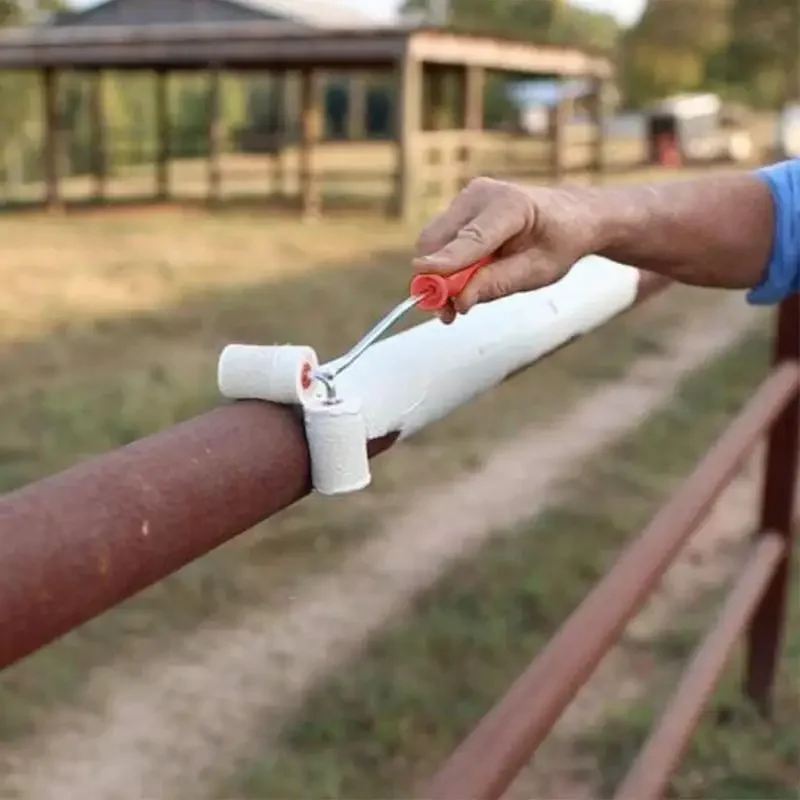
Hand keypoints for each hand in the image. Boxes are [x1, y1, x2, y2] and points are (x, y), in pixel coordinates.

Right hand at [412, 177, 601, 322]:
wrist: (571, 215)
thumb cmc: (559, 242)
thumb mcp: (537, 272)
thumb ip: (497, 284)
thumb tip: (459, 300)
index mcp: (510, 205)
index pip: (470, 239)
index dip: (445, 263)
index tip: (424, 283)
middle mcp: (482, 194)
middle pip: (436, 240)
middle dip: (434, 279)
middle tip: (448, 313)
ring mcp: (467, 198)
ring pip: (432, 242)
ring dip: (438, 274)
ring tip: (459, 300)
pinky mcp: (459, 208)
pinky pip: (439, 240)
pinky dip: (444, 264)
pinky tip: (465, 278)